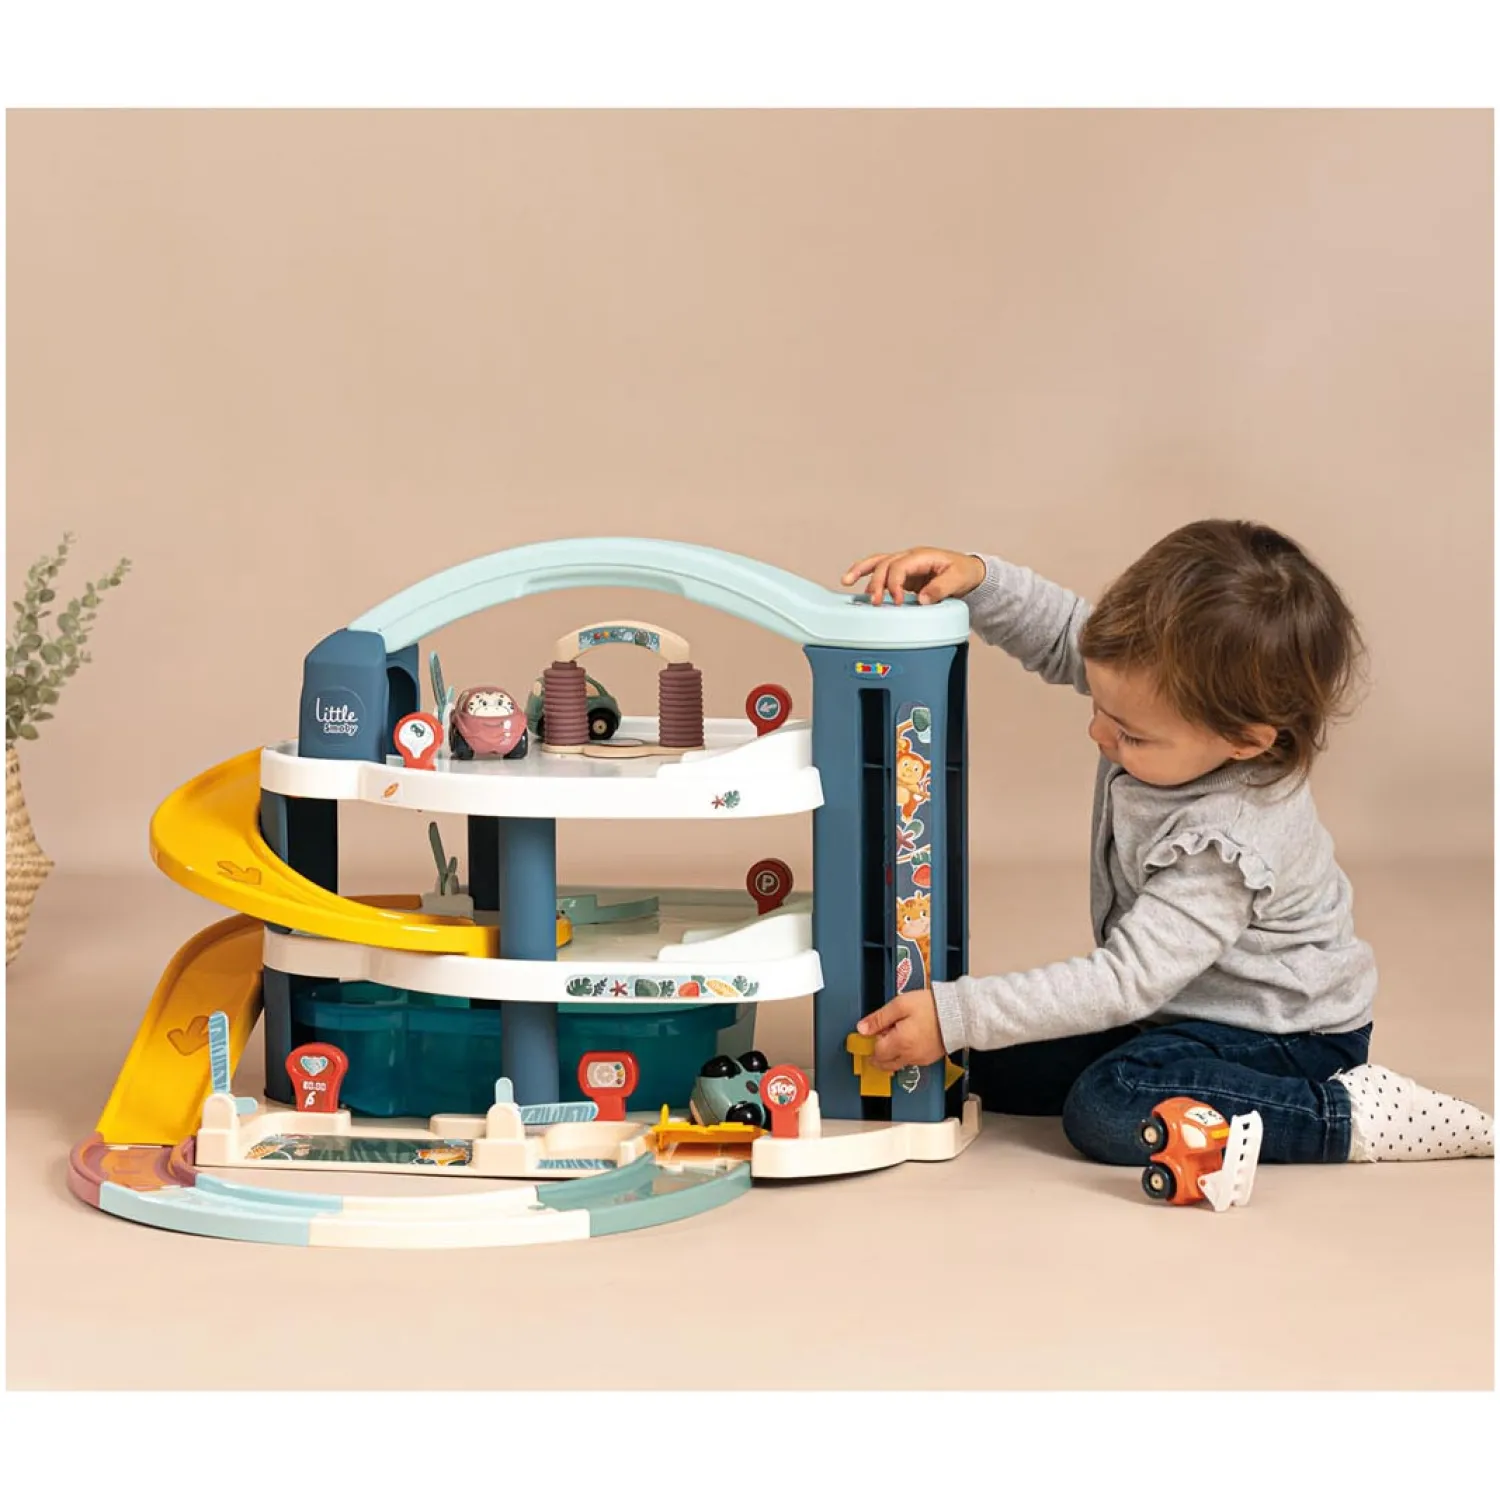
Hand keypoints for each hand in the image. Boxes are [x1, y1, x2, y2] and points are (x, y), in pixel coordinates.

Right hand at [841, 547, 985, 605]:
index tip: (898, 602)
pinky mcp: (902, 575)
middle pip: (885, 564)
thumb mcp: (958, 579)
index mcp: (922, 556)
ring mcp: (904, 565)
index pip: (899, 566)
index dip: (894, 584)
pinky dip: (865, 575)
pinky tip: (853, 582)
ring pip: (877, 563)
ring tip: (846, 581)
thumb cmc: (964, 573)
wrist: (969, 572)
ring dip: (861, 571)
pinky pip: (879, 571)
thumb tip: (921, 600)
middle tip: (876, 603)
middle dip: (877, 583)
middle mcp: (909, 557)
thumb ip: (940, 589)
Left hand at [856, 989, 946, 1069]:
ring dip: (890, 1054)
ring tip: (895, 1035)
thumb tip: (862, 1029)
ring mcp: (920, 1059)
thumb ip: (879, 1018)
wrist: (959, 1014)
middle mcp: (908, 1056)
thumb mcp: (900, 1005)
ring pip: (897, 1064)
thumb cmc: (931, 1007)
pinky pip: (909, 1061)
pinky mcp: (929, 1059)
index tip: (871, 1032)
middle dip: (877, 1054)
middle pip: (884, 1064)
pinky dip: (903, 1054)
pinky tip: (907, 1039)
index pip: (876, 1052)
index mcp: (900, 1043)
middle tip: (878, 1038)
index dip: (871, 1042)